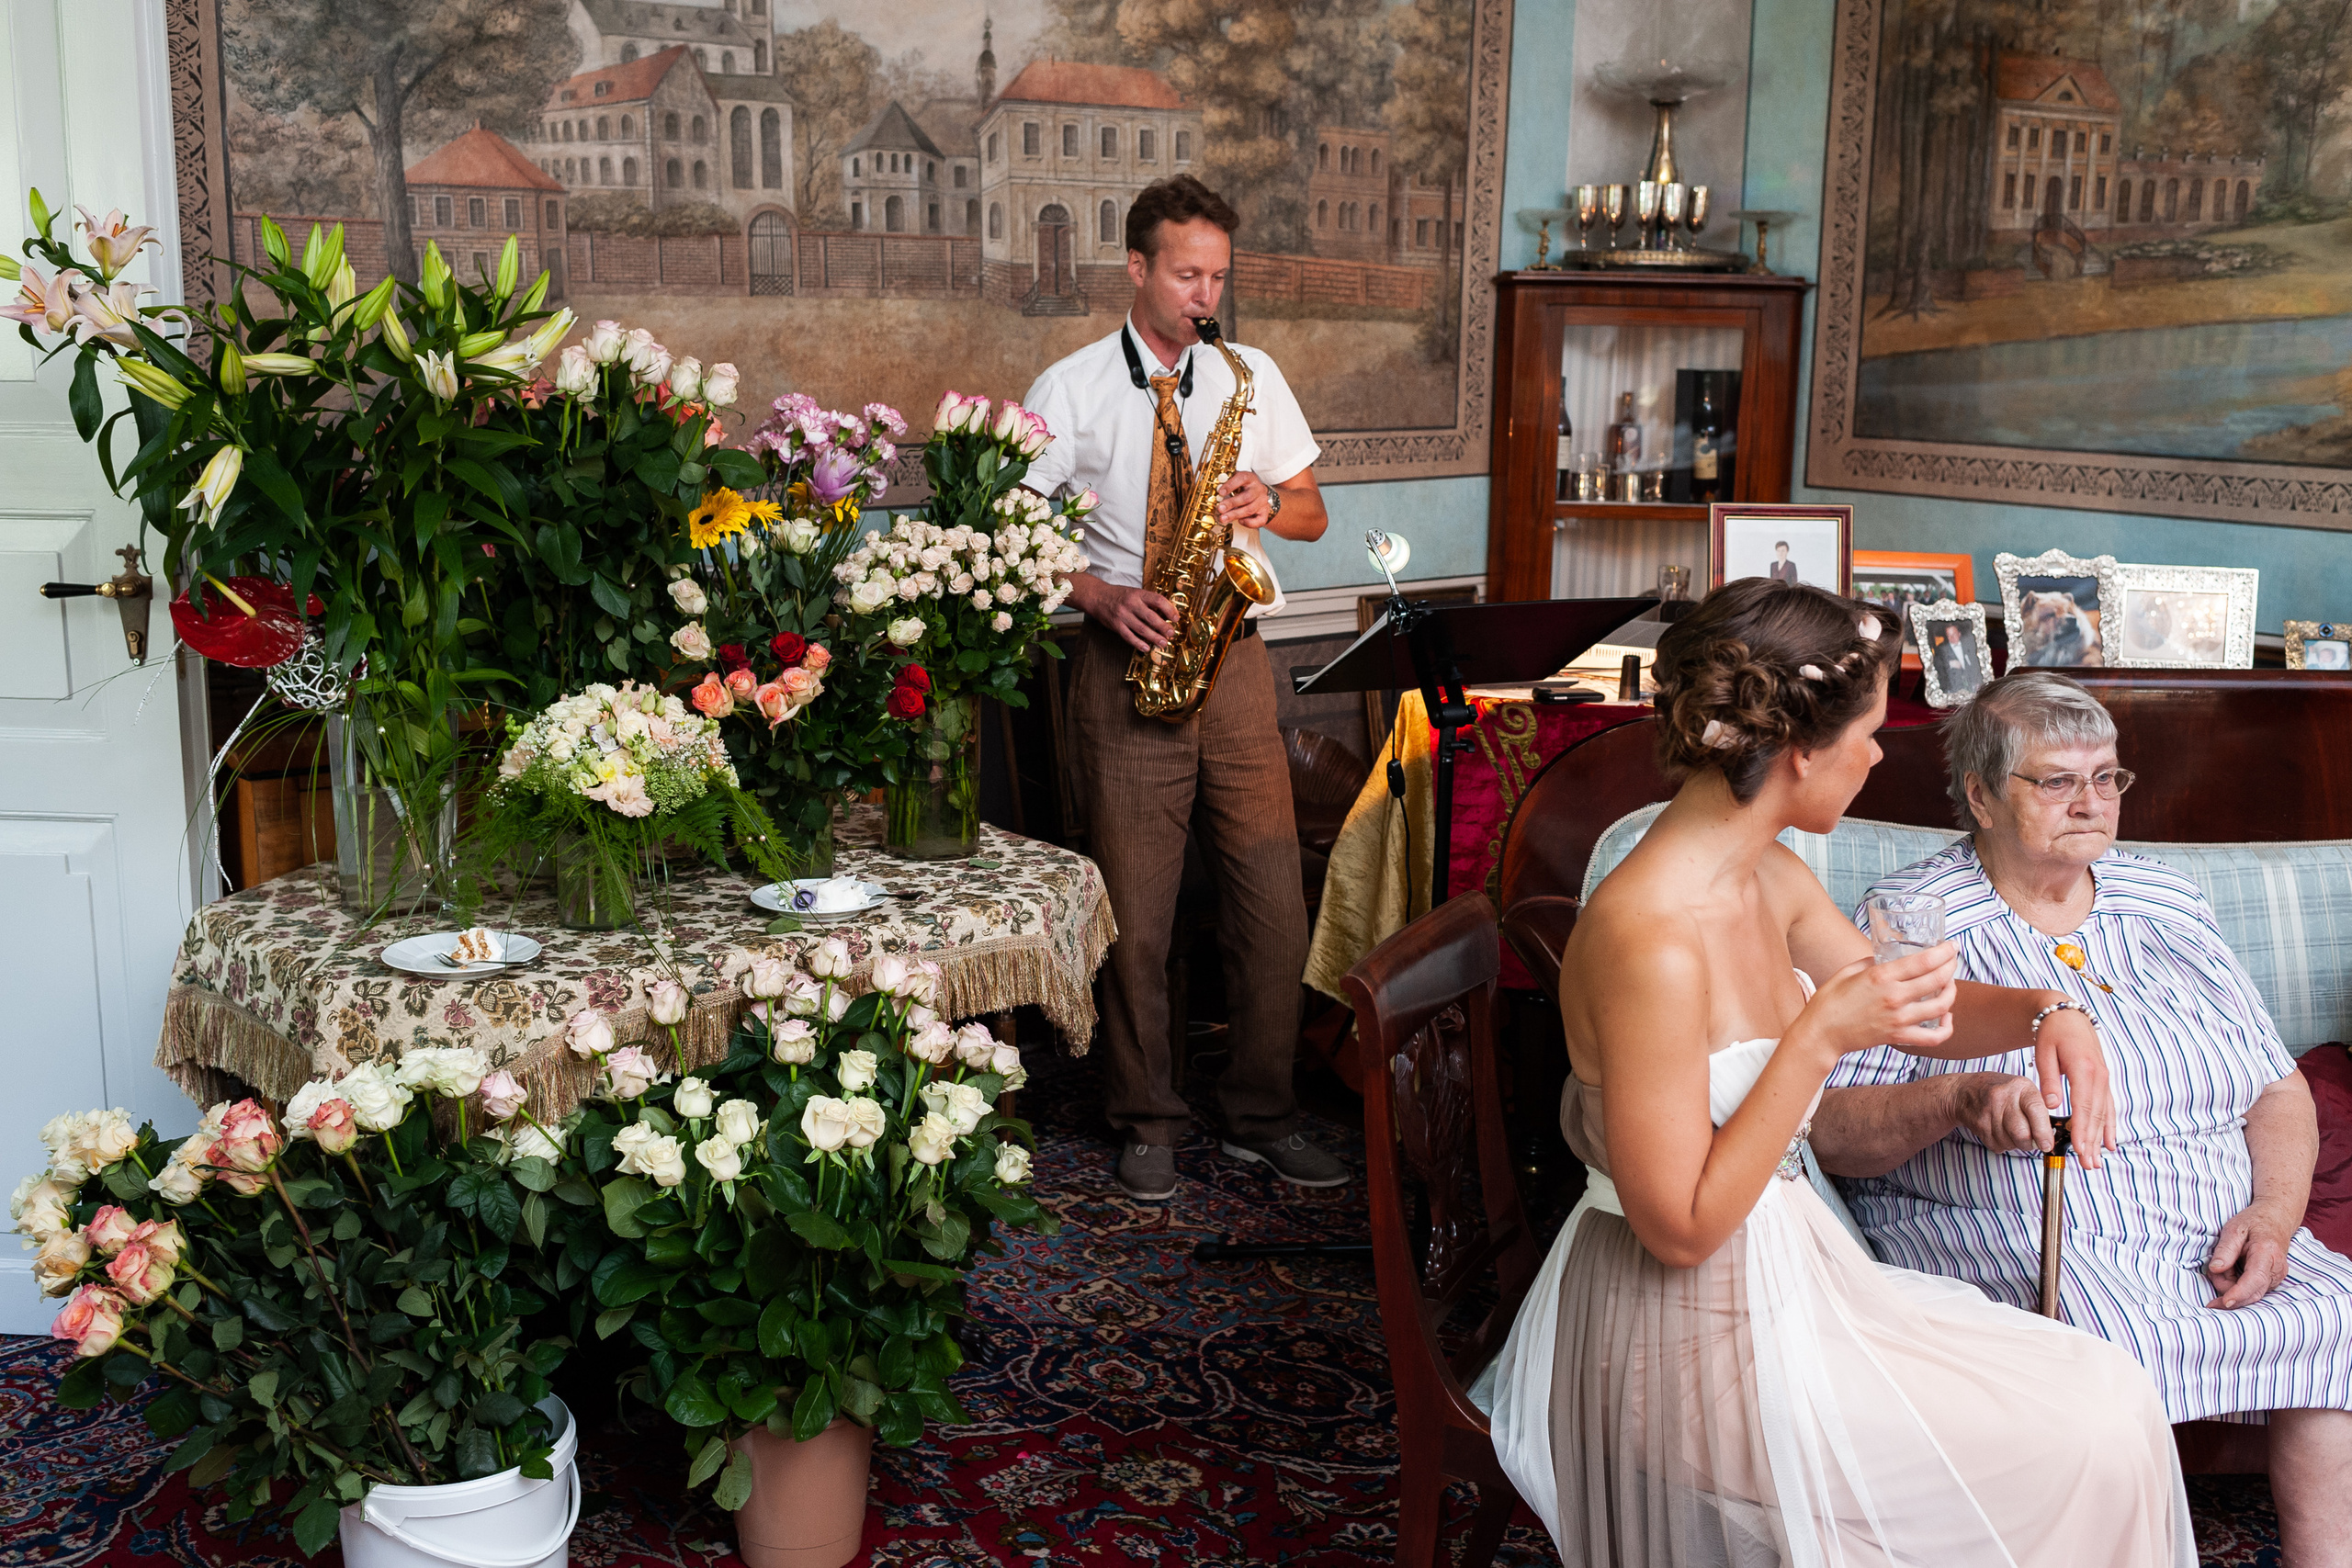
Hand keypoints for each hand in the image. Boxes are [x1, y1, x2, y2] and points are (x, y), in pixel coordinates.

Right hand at [1078, 579, 1177, 652]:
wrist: (1097, 596)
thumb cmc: (1119, 595)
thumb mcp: (1135, 593)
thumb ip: (1148, 602)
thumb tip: (1166, 614)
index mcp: (1138, 594)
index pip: (1158, 600)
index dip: (1169, 609)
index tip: (1176, 618)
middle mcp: (1131, 604)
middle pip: (1151, 617)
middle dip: (1163, 627)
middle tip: (1171, 633)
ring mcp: (1122, 615)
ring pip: (1141, 629)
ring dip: (1154, 637)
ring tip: (1163, 643)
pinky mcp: (1116, 625)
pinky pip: (1129, 636)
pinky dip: (1138, 643)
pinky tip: (1146, 648)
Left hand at [1215, 472, 1272, 529]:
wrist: (1259, 495)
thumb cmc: (1244, 489)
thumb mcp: (1237, 482)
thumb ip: (1227, 486)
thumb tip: (1215, 494)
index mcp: (1250, 478)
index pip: (1243, 478)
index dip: (1231, 485)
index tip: (1220, 492)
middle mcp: (1258, 489)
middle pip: (1247, 497)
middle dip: (1231, 504)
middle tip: (1220, 509)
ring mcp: (1263, 501)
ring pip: (1250, 509)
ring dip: (1235, 515)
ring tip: (1223, 518)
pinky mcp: (1265, 512)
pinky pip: (1259, 520)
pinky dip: (1249, 523)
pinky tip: (1240, 521)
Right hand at [1795, 943, 1958, 1066]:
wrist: (1821, 1033)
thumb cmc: (1830, 1001)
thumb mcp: (1848, 971)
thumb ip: (1871, 962)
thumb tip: (1889, 958)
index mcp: (1881, 976)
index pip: (1924, 960)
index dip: (1944, 951)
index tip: (1951, 946)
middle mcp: (1894, 996)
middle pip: (1938, 979)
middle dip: (1951, 966)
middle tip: (1953, 960)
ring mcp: (1898, 1019)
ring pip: (1942, 1006)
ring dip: (1951, 992)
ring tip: (1949, 985)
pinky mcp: (1898, 1037)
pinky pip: (1934, 1037)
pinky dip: (1946, 1028)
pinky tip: (1946, 1017)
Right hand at [1946, 1072, 2053, 1153]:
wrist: (1964, 1091)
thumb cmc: (2000, 1090)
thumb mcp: (2023, 1089)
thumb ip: (2039, 1109)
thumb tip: (2051, 1135)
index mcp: (2020, 1087)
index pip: (2036, 1110)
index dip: (2043, 1131)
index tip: (2047, 1145)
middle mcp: (2003, 1097)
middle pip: (2022, 1133)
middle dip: (2029, 1143)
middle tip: (2032, 1140)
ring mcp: (1988, 1112)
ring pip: (2010, 1143)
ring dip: (2015, 1144)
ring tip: (2011, 1129)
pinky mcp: (1979, 1125)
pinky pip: (1997, 1146)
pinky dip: (2002, 1144)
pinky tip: (2000, 1131)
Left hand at [2031, 1007, 2113, 1169]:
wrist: (2068, 1016)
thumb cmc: (2052, 1033)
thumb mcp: (2044, 1053)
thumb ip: (2048, 1080)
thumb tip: (2051, 1106)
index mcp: (2084, 1069)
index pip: (2083, 1106)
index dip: (2082, 1130)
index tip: (2079, 1149)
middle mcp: (2099, 1076)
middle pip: (2096, 1115)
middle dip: (2092, 1142)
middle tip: (2088, 1165)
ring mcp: (2104, 1079)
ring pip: (2104, 1114)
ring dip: (2102, 1139)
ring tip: (2097, 1161)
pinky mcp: (2103, 1081)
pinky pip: (2108, 1107)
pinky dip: (2109, 1126)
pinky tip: (2109, 1143)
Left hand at [2206, 1200, 2295, 1307]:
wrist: (2276, 1220)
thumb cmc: (2253, 1222)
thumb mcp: (2234, 1228)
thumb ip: (2225, 1249)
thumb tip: (2215, 1269)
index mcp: (2267, 1254)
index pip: (2254, 1280)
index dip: (2239, 1293)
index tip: (2225, 1302)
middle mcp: (2276, 1270)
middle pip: (2252, 1293)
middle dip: (2227, 1288)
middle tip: (2213, 1271)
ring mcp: (2276, 1278)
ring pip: (2250, 1294)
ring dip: (2231, 1285)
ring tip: (2224, 1265)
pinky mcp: (2272, 1282)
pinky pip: (2252, 1291)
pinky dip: (2237, 1285)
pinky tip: (2232, 1270)